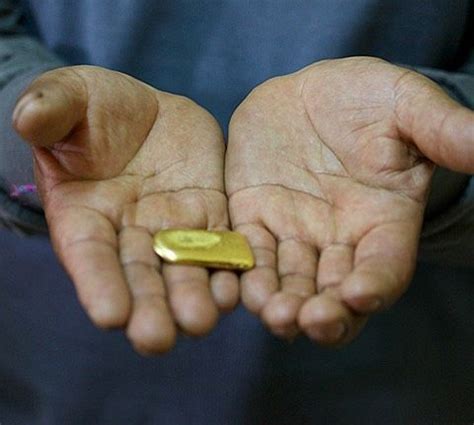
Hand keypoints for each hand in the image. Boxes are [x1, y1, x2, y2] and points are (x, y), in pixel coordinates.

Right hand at [14, 66, 237, 353]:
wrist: (143, 112)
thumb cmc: (95, 108)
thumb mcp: (70, 98)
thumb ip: (53, 108)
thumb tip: (29, 116)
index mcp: (86, 213)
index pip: (89, 254)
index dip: (97, 283)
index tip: (108, 314)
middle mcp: (129, 234)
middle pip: (139, 278)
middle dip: (148, 308)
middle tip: (157, 339)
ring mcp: (173, 230)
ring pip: (184, 271)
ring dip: (193, 298)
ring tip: (201, 320)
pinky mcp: (211, 218)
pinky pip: (222, 248)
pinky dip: (229, 269)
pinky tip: (238, 289)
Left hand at [226, 57, 473, 344]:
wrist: (306, 94)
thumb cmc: (363, 98)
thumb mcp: (404, 103)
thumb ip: (442, 129)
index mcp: (382, 220)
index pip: (384, 265)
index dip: (375, 283)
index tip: (360, 293)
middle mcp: (338, 239)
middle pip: (334, 293)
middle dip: (324, 314)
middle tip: (310, 322)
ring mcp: (293, 233)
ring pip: (288, 282)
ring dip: (280, 303)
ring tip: (273, 314)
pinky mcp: (254, 219)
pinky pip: (249, 252)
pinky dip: (245, 272)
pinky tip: (239, 286)